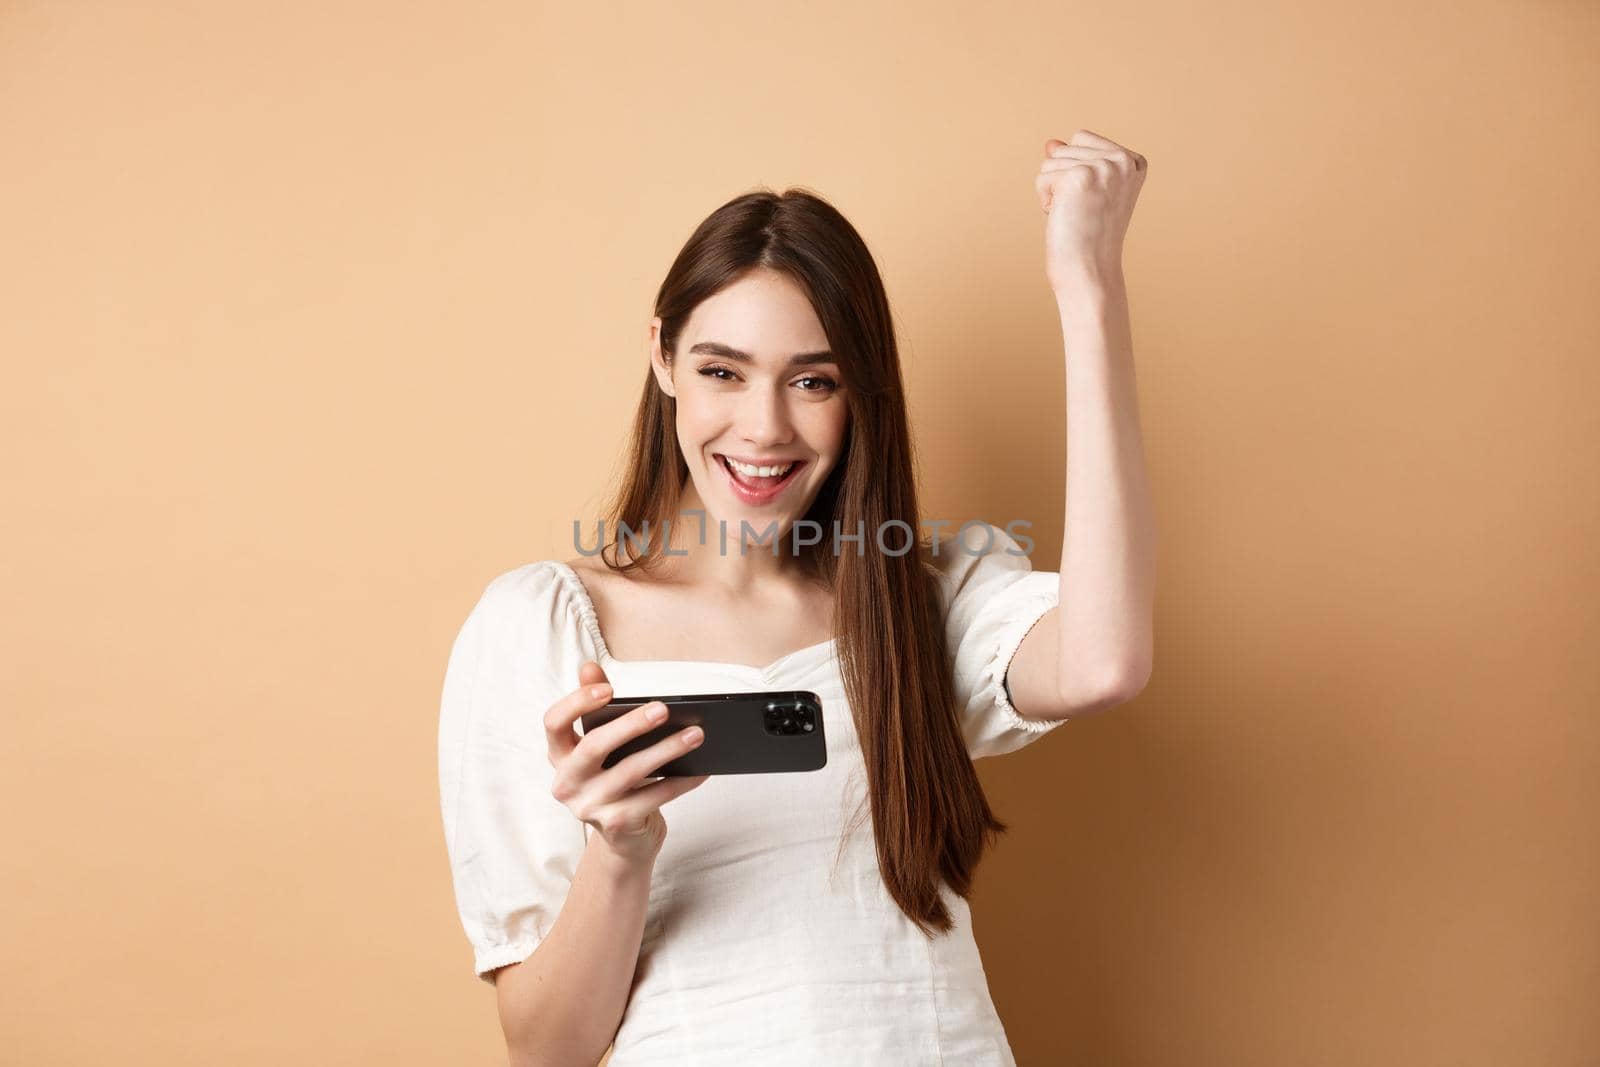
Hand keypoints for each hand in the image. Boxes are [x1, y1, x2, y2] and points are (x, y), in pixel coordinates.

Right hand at [543, 660, 709, 865]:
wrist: (625, 837)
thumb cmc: (613, 778)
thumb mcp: (601, 745)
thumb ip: (596, 707)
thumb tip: (589, 666)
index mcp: (559, 755)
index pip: (553, 723)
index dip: (577, 703)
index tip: (608, 688)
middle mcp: (567, 782)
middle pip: (594, 747)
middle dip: (631, 725)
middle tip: (663, 709)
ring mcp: (589, 806)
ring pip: (631, 772)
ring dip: (667, 750)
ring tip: (696, 735)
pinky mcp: (617, 824)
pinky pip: (655, 797)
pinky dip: (681, 781)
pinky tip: (701, 768)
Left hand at [1035, 129, 1147, 289]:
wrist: (1090, 269)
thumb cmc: (1089, 237)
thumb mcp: (1087, 192)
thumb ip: (1073, 161)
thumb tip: (1051, 143)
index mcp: (1134, 161)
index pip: (1082, 138)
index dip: (1075, 171)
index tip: (1093, 201)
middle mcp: (1123, 160)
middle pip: (1065, 148)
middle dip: (1063, 181)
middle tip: (1083, 212)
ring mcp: (1103, 167)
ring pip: (1050, 161)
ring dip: (1053, 191)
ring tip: (1075, 215)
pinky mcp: (1080, 176)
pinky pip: (1042, 177)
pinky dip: (1045, 200)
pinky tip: (1065, 218)